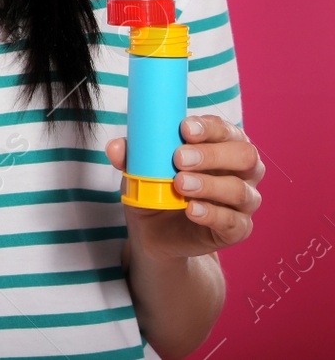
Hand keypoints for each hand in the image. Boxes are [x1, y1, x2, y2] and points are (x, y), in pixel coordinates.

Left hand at [104, 113, 263, 261]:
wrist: (155, 233)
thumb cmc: (155, 189)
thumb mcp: (140, 169)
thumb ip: (131, 155)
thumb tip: (116, 147)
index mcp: (222, 146)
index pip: (225, 130)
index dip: (209, 127)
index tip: (184, 128)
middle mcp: (241, 172)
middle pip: (245, 156)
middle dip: (212, 154)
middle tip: (179, 158)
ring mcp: (242, 202)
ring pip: (241, 190)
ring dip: (210, 185)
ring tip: (180, 184)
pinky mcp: (237, 229)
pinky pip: (234, 222)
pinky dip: (213, 214)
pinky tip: (191, 210)